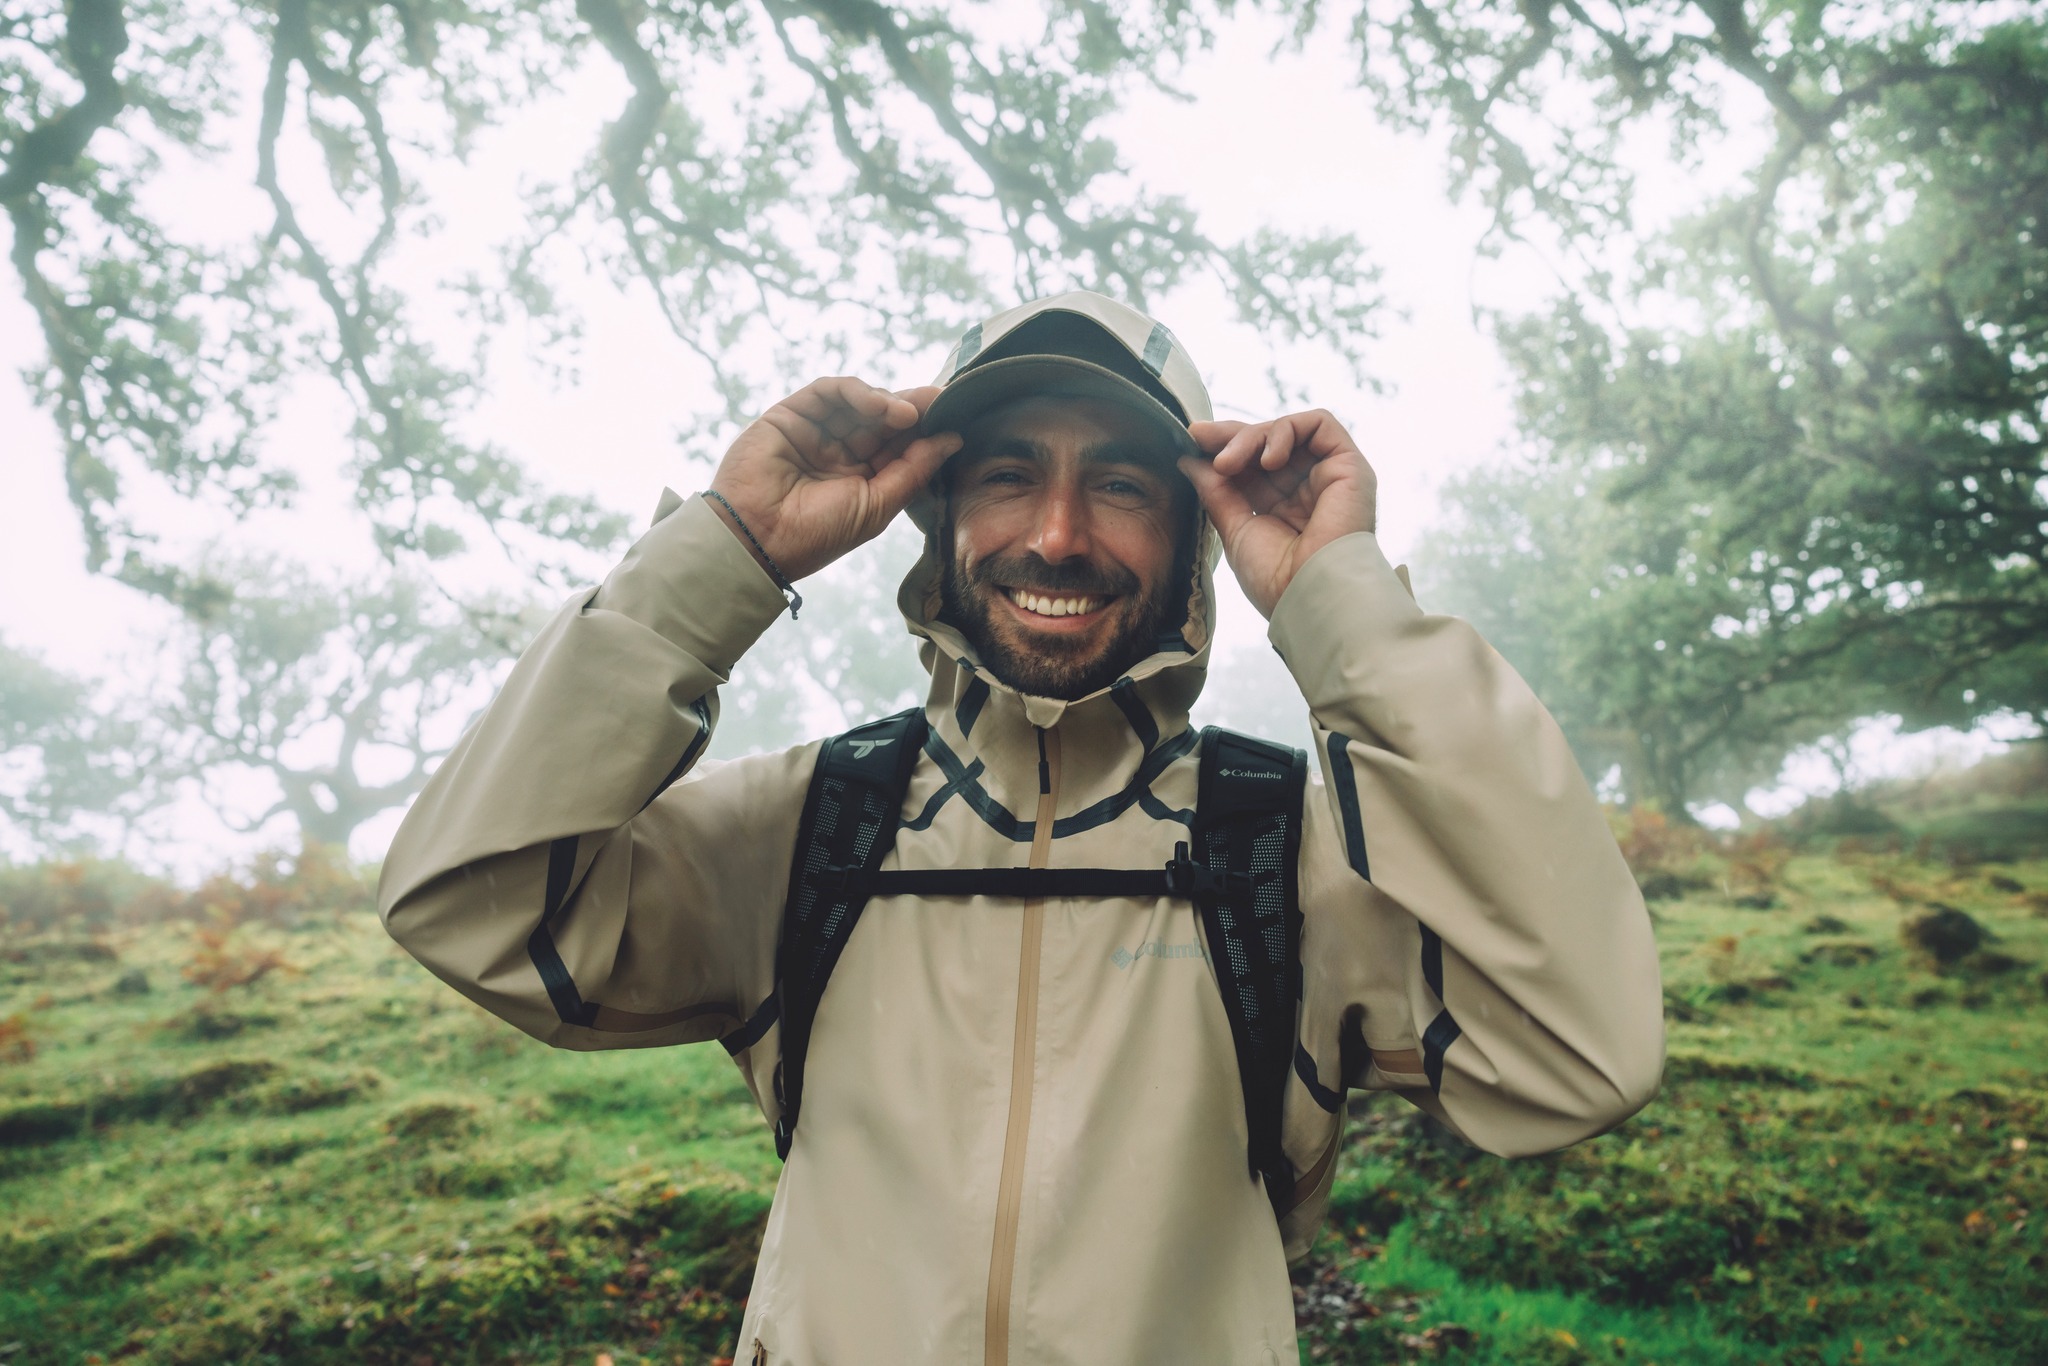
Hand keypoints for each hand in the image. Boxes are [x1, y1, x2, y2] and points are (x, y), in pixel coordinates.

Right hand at [707, 378, 961, 581]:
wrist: (758, 538)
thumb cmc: (817, 533)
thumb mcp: (878, 505)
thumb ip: (915, 470)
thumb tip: (953, 440)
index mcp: (860, 479)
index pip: (898, 446)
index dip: (924, 431)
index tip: (952, 417)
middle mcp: (838, 454)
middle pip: (882, 420)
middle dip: (912, 409)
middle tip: (939, 401)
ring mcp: (814, 432)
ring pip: (858, 402)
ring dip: (887, 401)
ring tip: (909, 412)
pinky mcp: (790, 415)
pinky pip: (828, 392)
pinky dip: (857, 392)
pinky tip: (881, 405)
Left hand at [1179, 410, 1377, 619]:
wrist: (1311, 596)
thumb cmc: (1276, 579)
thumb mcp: (1235, 528)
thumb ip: (1216, 491)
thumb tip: (1190, 460)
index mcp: (1281, 507)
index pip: (1252, 462)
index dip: (1224, 446)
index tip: (1192, 438)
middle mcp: (1306, 489)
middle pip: (1268, 441)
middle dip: (1232, 436)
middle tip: (1202, 440)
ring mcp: (1328, 476)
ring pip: (1289, 430)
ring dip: (1253, 437)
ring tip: (1229, 463)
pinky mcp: (1349, 466)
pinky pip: (1320, 424)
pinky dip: (1287, 431)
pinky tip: (1268, 459)